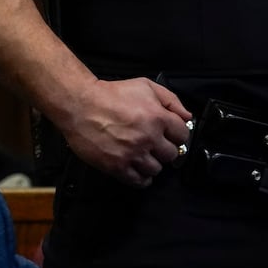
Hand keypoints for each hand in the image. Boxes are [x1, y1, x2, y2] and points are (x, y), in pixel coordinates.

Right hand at [56, 77, 190, 187]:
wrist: (80, 105)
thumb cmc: (113, 93)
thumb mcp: (146, 86)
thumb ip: (171, 100)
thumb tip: (187, 117)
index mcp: (158, 118)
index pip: (183, 135)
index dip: (178, 135)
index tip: (170, 135)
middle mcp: (148, 138)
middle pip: (171, 154)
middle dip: (165, 149)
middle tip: (156, 145)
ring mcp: (132, 154)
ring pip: (156, 169)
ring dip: (153, 163)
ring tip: (145, 156)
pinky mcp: (116, 166)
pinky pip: (139, 181)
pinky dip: (142, 178)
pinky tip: (139, 170)